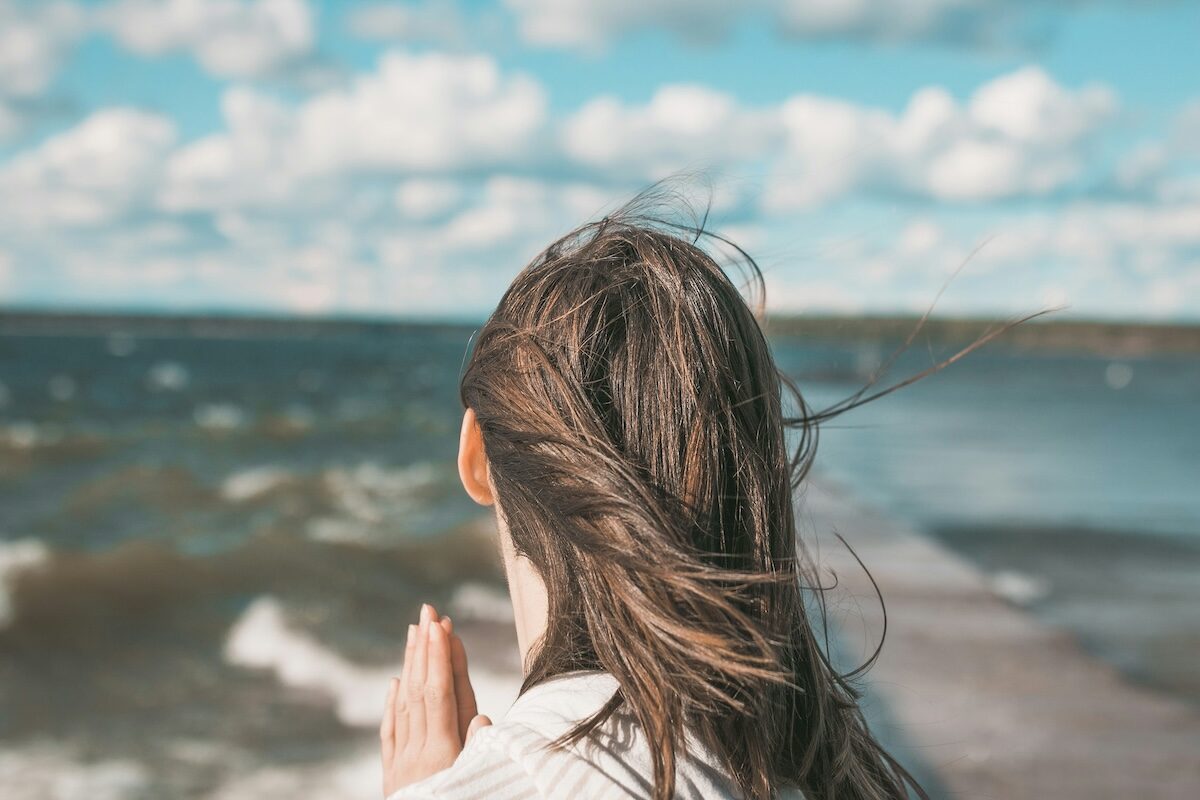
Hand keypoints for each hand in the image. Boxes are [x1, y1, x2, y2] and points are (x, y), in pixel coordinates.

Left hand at [380, 603, 492, 797]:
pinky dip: (394, 705)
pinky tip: (396, 684)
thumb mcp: (475, 785)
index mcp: (442, 753)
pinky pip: (390, 734)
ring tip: (413, 633)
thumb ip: (478, 752)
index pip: (440, 693)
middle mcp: (418, 753)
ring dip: (410, 666)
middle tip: (426, 612)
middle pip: (420, 690)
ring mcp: (402, 764)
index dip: (441, 657)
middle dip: (424, 648)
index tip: (442, 624)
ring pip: (405, 706)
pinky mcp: (393, 778)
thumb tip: (482, 717)